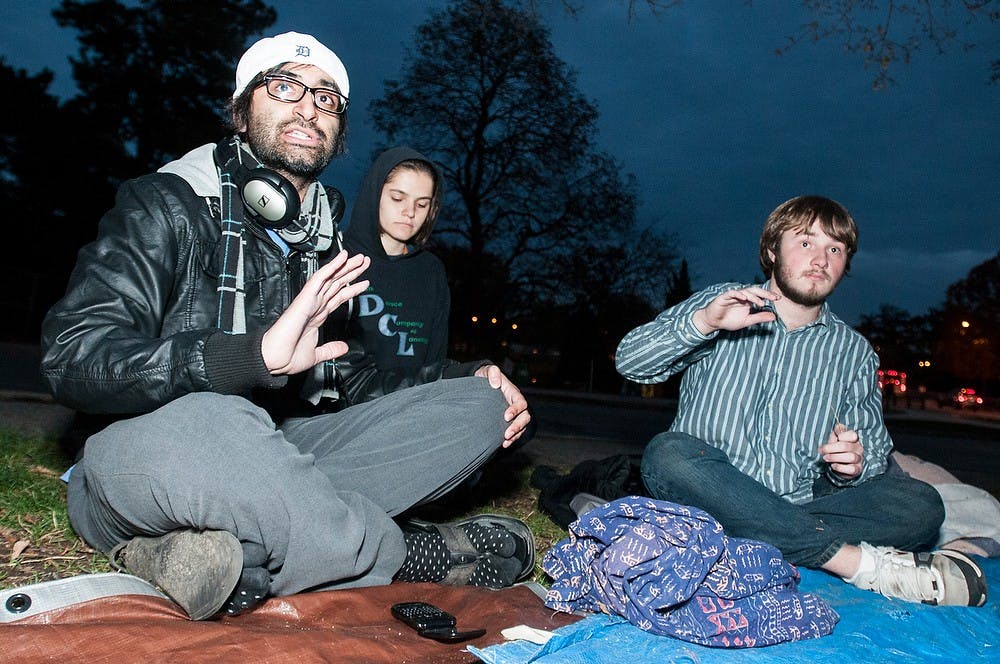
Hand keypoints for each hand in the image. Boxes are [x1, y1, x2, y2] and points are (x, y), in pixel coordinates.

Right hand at [262, 251, 369, 374]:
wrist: (275, 359)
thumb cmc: (288, 357)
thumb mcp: (316, 354)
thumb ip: (330, 349)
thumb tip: (343, 348)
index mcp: (317, 316)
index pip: (338, 298)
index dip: (352, 289)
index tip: (365, 283)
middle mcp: (314, 305)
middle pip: (337, 284)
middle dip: (352, 272)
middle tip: (365, 262)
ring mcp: (310, 300)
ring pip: (331, 278)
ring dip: (346, 266)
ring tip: (361, 258)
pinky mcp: (305, 298)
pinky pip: (319, 278)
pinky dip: (331, 267)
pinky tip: (342, 258)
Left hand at [474, 364, 529, 447]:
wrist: (480, 383)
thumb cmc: (485, 376)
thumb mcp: (487, 371)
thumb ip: (492, 373)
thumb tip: (496, 384)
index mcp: (513, 392)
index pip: (520, 402)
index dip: (516, 410)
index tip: (506, 416)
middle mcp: (515, 404)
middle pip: (525, 417)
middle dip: (517, 426)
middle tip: (506, 434)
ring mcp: (513, 414)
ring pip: (522, 426)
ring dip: (515, 435)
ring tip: (505, 441)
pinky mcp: (508, 421)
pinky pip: (515, 432)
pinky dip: (511, 439)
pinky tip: (503, 444)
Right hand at [692, 286, 779, 334]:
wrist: (713, 323)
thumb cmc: (729, 321)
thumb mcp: (747, 321)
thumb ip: (759, 318)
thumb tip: (774, 316)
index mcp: (747, 301)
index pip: (760, 295)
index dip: (768, 296)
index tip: (778, 299)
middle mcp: (742, 296)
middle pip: (754, 291)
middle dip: (764, 293)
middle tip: (774, 298)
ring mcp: (733, 296)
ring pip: (745, 291)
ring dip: (753, 296)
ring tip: (760, 303)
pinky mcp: (724, 297)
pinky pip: (732, 293)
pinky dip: (738, 294)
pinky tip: (744, 298)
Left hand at [819, 423, 863, 479]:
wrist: (841, 466)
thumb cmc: (837, 450)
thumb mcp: (835, 439)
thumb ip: (836, 432)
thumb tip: (839, 426)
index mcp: (854, 439)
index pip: (852, 435)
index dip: (842, 436)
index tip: (835, 438)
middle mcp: (858, 448)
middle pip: (846, 446)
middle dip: (831, 448)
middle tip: (822, 450)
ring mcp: (859, 459)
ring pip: (850, 457)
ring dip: (835, 457)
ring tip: (826, 458)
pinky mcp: (857, 469)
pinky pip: (851, 469)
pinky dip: (840, 467)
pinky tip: (833, 465)